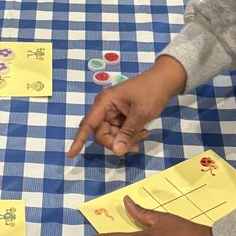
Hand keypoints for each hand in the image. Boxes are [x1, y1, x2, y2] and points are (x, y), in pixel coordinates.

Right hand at [68, 58, 186, 157]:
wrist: (165, 80)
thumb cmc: (151, 92)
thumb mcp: (141, 113)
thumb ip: (128, 133)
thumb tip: (116, 151)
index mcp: (104, 102)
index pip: (88, 125)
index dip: (79, 140)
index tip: (71, 155)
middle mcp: (104, 108)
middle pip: (101, 134)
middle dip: (116, 142)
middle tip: (135, 146)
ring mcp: (112, 112)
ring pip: (112, 135)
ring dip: (126, 140)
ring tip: (144, 135)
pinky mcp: (120, 116)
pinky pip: (120, 132)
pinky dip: (130, 136)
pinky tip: (143, 132)